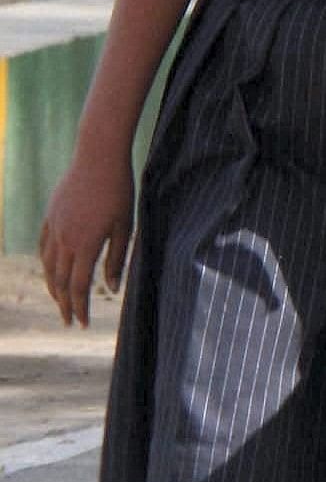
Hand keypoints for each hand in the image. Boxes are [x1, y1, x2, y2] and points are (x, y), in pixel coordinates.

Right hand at [38, 153, 134, 326]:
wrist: (97, 157)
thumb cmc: (119, 191)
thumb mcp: (125, 226)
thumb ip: (117, 258)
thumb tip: (111, 289)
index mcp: (85, 245)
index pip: (78, 286)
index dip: (80, 308)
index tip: (84, 324)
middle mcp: (64, 240)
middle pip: (59, 281)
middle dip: (64, 304)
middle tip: (70, 321)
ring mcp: (54, 227)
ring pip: (48, 266)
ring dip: (53, 287)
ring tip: (61, 302)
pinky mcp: (50, 216)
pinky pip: (44, 247)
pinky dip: (46, 264)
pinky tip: (50, 271)